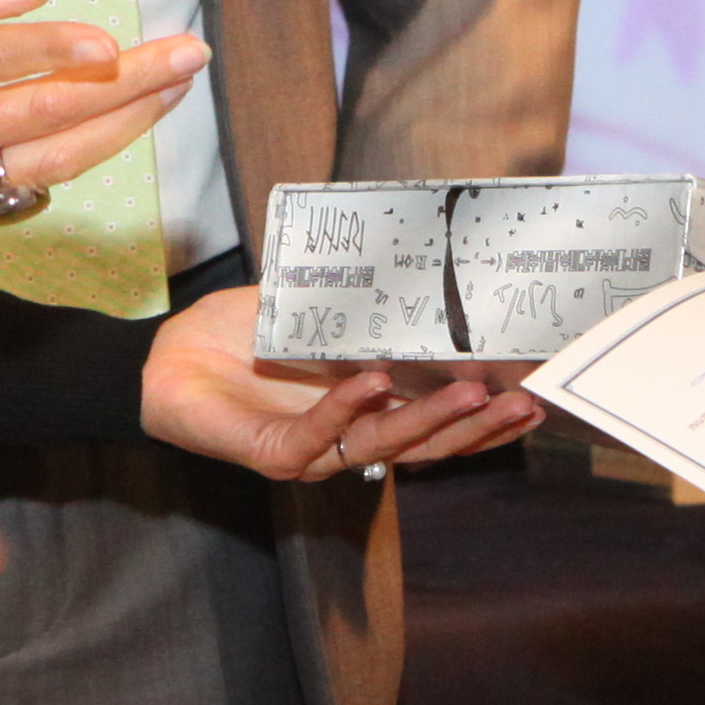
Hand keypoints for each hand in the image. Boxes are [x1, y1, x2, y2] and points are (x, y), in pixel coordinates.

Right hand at [0, 0, 206, 239]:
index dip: (50, 50)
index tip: (108, 40)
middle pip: (41, 116)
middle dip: (126, 86)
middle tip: (187, 54)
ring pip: (51, 159)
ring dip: (124, 125)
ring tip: (175, 88)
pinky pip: (28, 180)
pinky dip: (79, 151)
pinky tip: (120, 121)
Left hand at [136, 287, 544, 482]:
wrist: (168, 358)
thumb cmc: (242, 335)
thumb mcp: (314, 307)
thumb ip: (362, 296)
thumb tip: (417, 249)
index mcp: (369, 413)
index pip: (440, 426)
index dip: (487, 419)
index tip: (536, 396)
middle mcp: (350, 440)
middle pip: (428, 444)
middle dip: (480, 424)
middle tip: (525, 400)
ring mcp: (314, 451)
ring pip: (385, 446)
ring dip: (430, 419)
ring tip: (473, 393)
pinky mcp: (272, 454)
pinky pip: (319, 435)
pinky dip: (349, 408)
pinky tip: (375, 383)